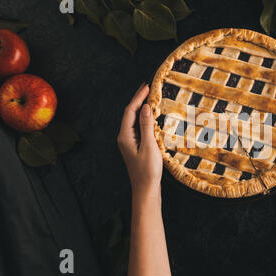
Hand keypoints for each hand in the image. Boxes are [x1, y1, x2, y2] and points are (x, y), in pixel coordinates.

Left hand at [117, 83, 162, 197]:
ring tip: (150, 98)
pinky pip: (138, 127)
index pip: (130, 111)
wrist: (145, 189)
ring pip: (134, 120)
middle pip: (130, 114)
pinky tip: (151, 116)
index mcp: (125, 136)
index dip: (138, 97)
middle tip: (147, 87)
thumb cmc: (147, 170)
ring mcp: (129, 142)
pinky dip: (144, 118)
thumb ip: (146, 126)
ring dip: (141, 108)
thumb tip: (146, 107)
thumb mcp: (149, 146)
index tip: (146, 86)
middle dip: (138, 100)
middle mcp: (124, 137)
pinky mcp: (135, 146)